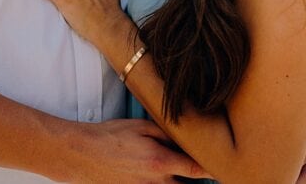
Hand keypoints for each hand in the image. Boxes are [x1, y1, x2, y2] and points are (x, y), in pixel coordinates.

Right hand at [61, 119, 210, 183]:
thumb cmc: (111, 136)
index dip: (213, 169)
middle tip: (208, 174)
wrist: (81, 154)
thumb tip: (189, 137)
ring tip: (185, 177)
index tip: (224, 165)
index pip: (197, 170)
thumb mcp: (143, 127)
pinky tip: (164, 180)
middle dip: (198, 183)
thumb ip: (169, 134)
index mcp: (160, 162)